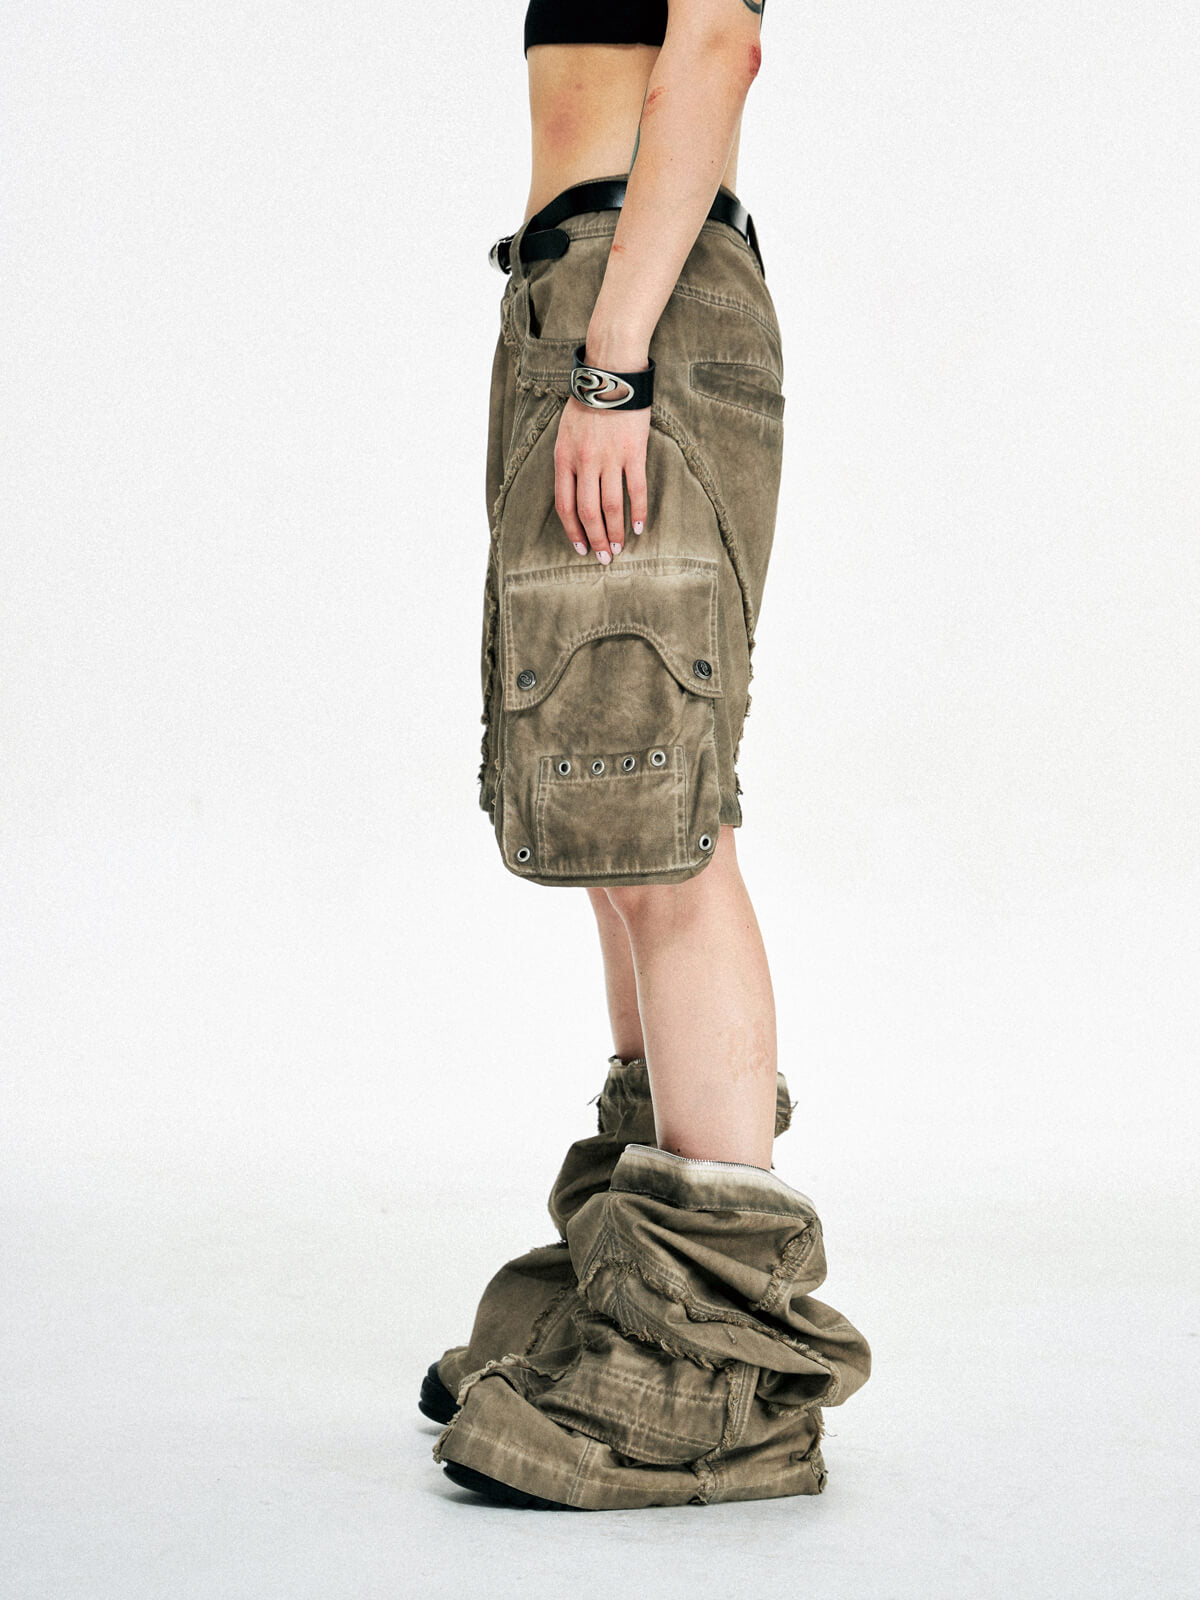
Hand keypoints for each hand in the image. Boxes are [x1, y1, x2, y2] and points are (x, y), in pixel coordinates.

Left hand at [553, 394, 648, 564]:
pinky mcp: (633, 452)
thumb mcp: (565, 434)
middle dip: (595, 539)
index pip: (564, 506)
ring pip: (611, 507)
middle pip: (588, 512)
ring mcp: (609, 458)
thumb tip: (573, 494)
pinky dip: (638, 512)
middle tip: (604, 558)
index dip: (572, 531)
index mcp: (564, 459)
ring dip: (615, 532)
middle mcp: (584, 462)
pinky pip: (635, 490)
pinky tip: (639, 527)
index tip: (580, 548)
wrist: (610, 375)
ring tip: (619, 548)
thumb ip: (568, 463)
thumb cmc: (587, 404)